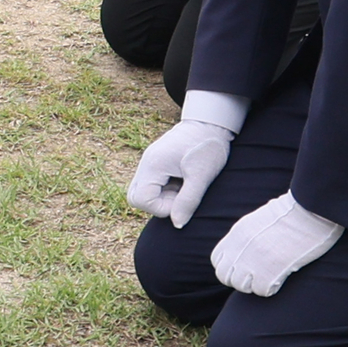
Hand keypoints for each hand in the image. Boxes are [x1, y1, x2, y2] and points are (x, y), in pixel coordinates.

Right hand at [124, 98, 239, 227]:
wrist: (211, 123)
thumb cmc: (208, 146)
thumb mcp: (202, 175)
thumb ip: (188, 200)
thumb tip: (177, 224)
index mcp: (153, 165)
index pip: (141, 200)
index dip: (161, 208)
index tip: (182, 199)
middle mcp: (146, 164)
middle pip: (136, 197)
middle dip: (158, 204)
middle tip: (180, 196)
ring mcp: (150, 163)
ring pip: (144, 192)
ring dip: (163, 197)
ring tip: (184, 187)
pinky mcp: (158, 164)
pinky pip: (154, 185)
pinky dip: (167, 190)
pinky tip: (183, 181)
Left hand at [207, 191, 343, 296]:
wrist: (309, 211)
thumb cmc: (292, 213)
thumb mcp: (258, 221)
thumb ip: (246, 238)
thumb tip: (245, 252)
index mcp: (236, 234)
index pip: (217, 260)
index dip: (230, 267)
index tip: (245, 267)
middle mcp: (239, 248)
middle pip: (225, 277)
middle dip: (240, 280)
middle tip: (259, 275)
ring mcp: (252, 260)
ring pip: (241, 286)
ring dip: (255, 285)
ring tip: (271, 275)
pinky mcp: (269, 272)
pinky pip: (261, 291)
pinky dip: (271, 288)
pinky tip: (282, 277)